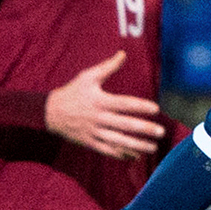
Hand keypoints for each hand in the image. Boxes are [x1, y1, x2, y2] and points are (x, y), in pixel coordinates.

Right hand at [45, 51, 164, 159]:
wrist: (49, 113)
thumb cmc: (72, 92)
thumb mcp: (87, 77)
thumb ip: (107, 67)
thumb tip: (123, 53)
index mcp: (100, 101)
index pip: (124, 104)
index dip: (141, 106)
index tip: (156, 109)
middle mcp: (98, 118)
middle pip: (125, 125)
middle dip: (144, 129)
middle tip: (161, 132)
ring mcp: (94, 132)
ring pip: (119, 141)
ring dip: (138, 146)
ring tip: (154, 147)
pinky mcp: (90, 143)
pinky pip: (108, 151)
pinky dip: (122, 154)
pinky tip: (136, 156)